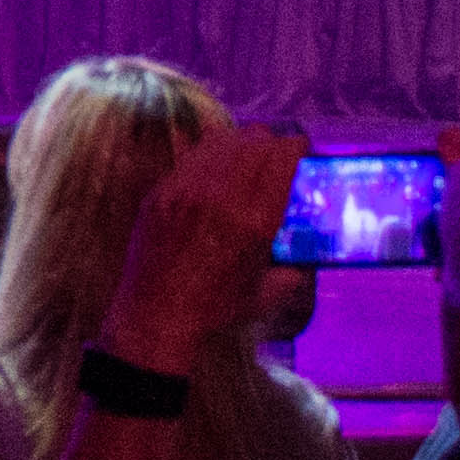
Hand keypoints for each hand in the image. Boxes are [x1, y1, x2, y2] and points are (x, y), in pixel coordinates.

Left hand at [101, 123, 307, 373]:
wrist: (156, 318)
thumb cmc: (214, 312)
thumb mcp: (265, 295)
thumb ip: (291, 273)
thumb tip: (302, 262)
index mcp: (254, 221)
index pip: (280, 159)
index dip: (296, 146)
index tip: (302, 147)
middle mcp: (220, 197)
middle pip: (253, 143)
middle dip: (272, 141)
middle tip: (278, 150)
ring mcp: (185, 191)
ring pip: (220, 142)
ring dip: (241, 142)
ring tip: (250, 152)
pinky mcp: (160, 192)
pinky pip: (191, 158)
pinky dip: (211, 154)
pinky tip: (216, 164)